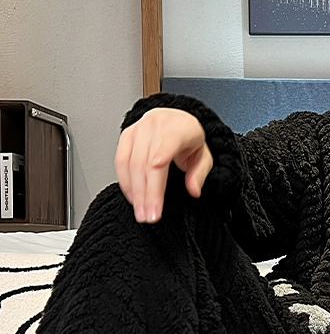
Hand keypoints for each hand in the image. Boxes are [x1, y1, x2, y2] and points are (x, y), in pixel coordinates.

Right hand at [114, 107, 212, 222]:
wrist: (177, 118)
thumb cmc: (190, 137)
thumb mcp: (204, 155)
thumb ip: (200, 173)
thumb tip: (194, 190)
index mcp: (177, 128)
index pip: (164, 151)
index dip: (157, 174)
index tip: (155, 197)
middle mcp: (155, 126)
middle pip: (145, 163)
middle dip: (146, 194)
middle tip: (149, 216)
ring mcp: (138, 129)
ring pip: (130, 163)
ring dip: (134, 192)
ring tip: (141, 212)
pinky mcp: (126, 136)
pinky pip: (120, 160)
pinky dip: (125, 182)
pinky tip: (132, 197)